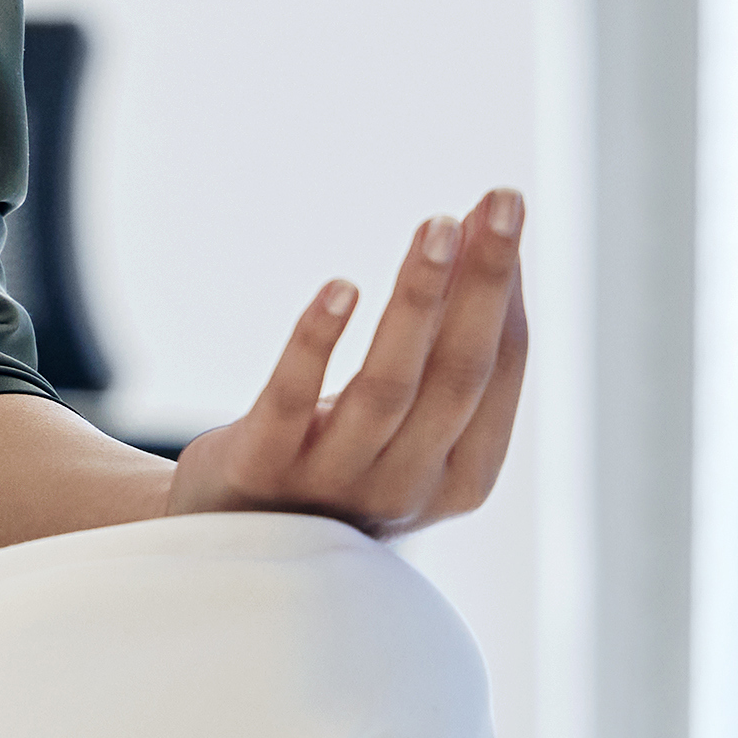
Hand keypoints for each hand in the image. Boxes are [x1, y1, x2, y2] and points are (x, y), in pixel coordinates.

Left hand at [167, 192, 525, 538]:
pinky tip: (339, 286)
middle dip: (482, 283)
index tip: (505, 211)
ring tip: (436, 226)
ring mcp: (334, 481)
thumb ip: (448, 361)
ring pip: (388, 385)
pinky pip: (293, 399)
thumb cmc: (338, 466)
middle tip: (500, 201)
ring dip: (418, 300)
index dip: (503, 292)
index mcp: (460, 477)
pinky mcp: (262, 467)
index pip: (496, 373)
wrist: (232, 536)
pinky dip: (317, 341)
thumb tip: (492, 254)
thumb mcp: (408, 426)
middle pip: (458, 374)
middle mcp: (407, 486)